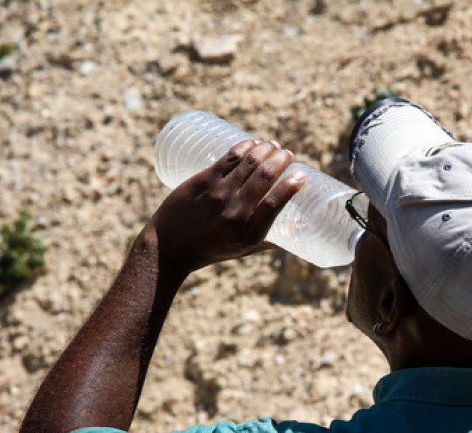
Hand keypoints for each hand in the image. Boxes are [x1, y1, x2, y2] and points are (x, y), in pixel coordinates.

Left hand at [136, 139, 305, 279]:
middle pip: (264, 177)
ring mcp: (217, 194)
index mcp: (247, 234)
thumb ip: (269, 240)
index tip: (301, 174)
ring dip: (266, 149)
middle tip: (288, 155)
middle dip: (281, 160)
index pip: (274, 205)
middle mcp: (234, 213)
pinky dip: (244, 146)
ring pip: (248, 163)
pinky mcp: (203, 181)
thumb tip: (300, 231)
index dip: (290, 186)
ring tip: (273, 146)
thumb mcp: (243, 250)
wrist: (170, 246)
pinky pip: (228, 158)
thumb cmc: (210, 249)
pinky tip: (253, 143)